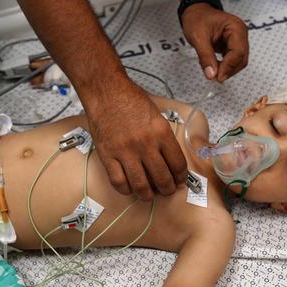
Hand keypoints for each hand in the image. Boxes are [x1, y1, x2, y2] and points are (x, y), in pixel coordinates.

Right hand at [84, 83, 186, 200]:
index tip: (179, 181)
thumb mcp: (157, 116)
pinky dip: (126, 190)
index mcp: (161, 133)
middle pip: (162, 178)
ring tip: (149, 194)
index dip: (181, 177)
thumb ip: (164, 138)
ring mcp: (125, 151)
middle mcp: (145, 144)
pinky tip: (129, 188)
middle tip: (166, 191)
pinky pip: (118, 182)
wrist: (106, 91)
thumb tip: (170, 160)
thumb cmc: (131, 100)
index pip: (177, 164)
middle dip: (167, 190)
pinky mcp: (107, 156)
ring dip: (148, 195)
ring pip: (141, 185)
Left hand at [180, 3, 248, 81]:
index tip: (217, 77)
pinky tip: (214, 66)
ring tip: (212, 70)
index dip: (228, 67)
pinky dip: (224, 67)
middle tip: (214, 77)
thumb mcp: (198, 37)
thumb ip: (205, 57)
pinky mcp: (232, 46)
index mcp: (236, 28)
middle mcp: (240, 34)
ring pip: (238, 62)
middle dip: (228, 70)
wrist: (195, 12)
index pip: (238, 52)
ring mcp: (237, 40)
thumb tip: (211, 74)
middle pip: (241, 59)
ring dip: (226, 70)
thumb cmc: (197, 19)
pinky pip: (232, 60)